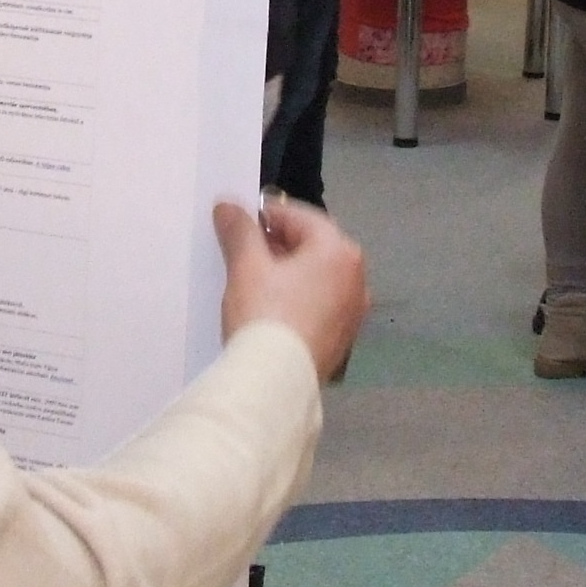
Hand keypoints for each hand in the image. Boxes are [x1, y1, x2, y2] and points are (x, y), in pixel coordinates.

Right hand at [214, 196, 366, 382]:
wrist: (277, 380)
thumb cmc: (266, 314)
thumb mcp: (247, 266)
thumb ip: (240, 230)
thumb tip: (229, 206)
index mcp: (339, 251)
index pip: (300, 217)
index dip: (265, 215)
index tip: (237, 221)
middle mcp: (356, 277)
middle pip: (313, 247)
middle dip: (278, 244)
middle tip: (242, 250)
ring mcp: (354, 311)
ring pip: (317, 278)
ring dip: (288, 272)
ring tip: (253, 280)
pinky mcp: (344, 338)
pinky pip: (320, 305)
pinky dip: (298, 299)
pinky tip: (272, 309)